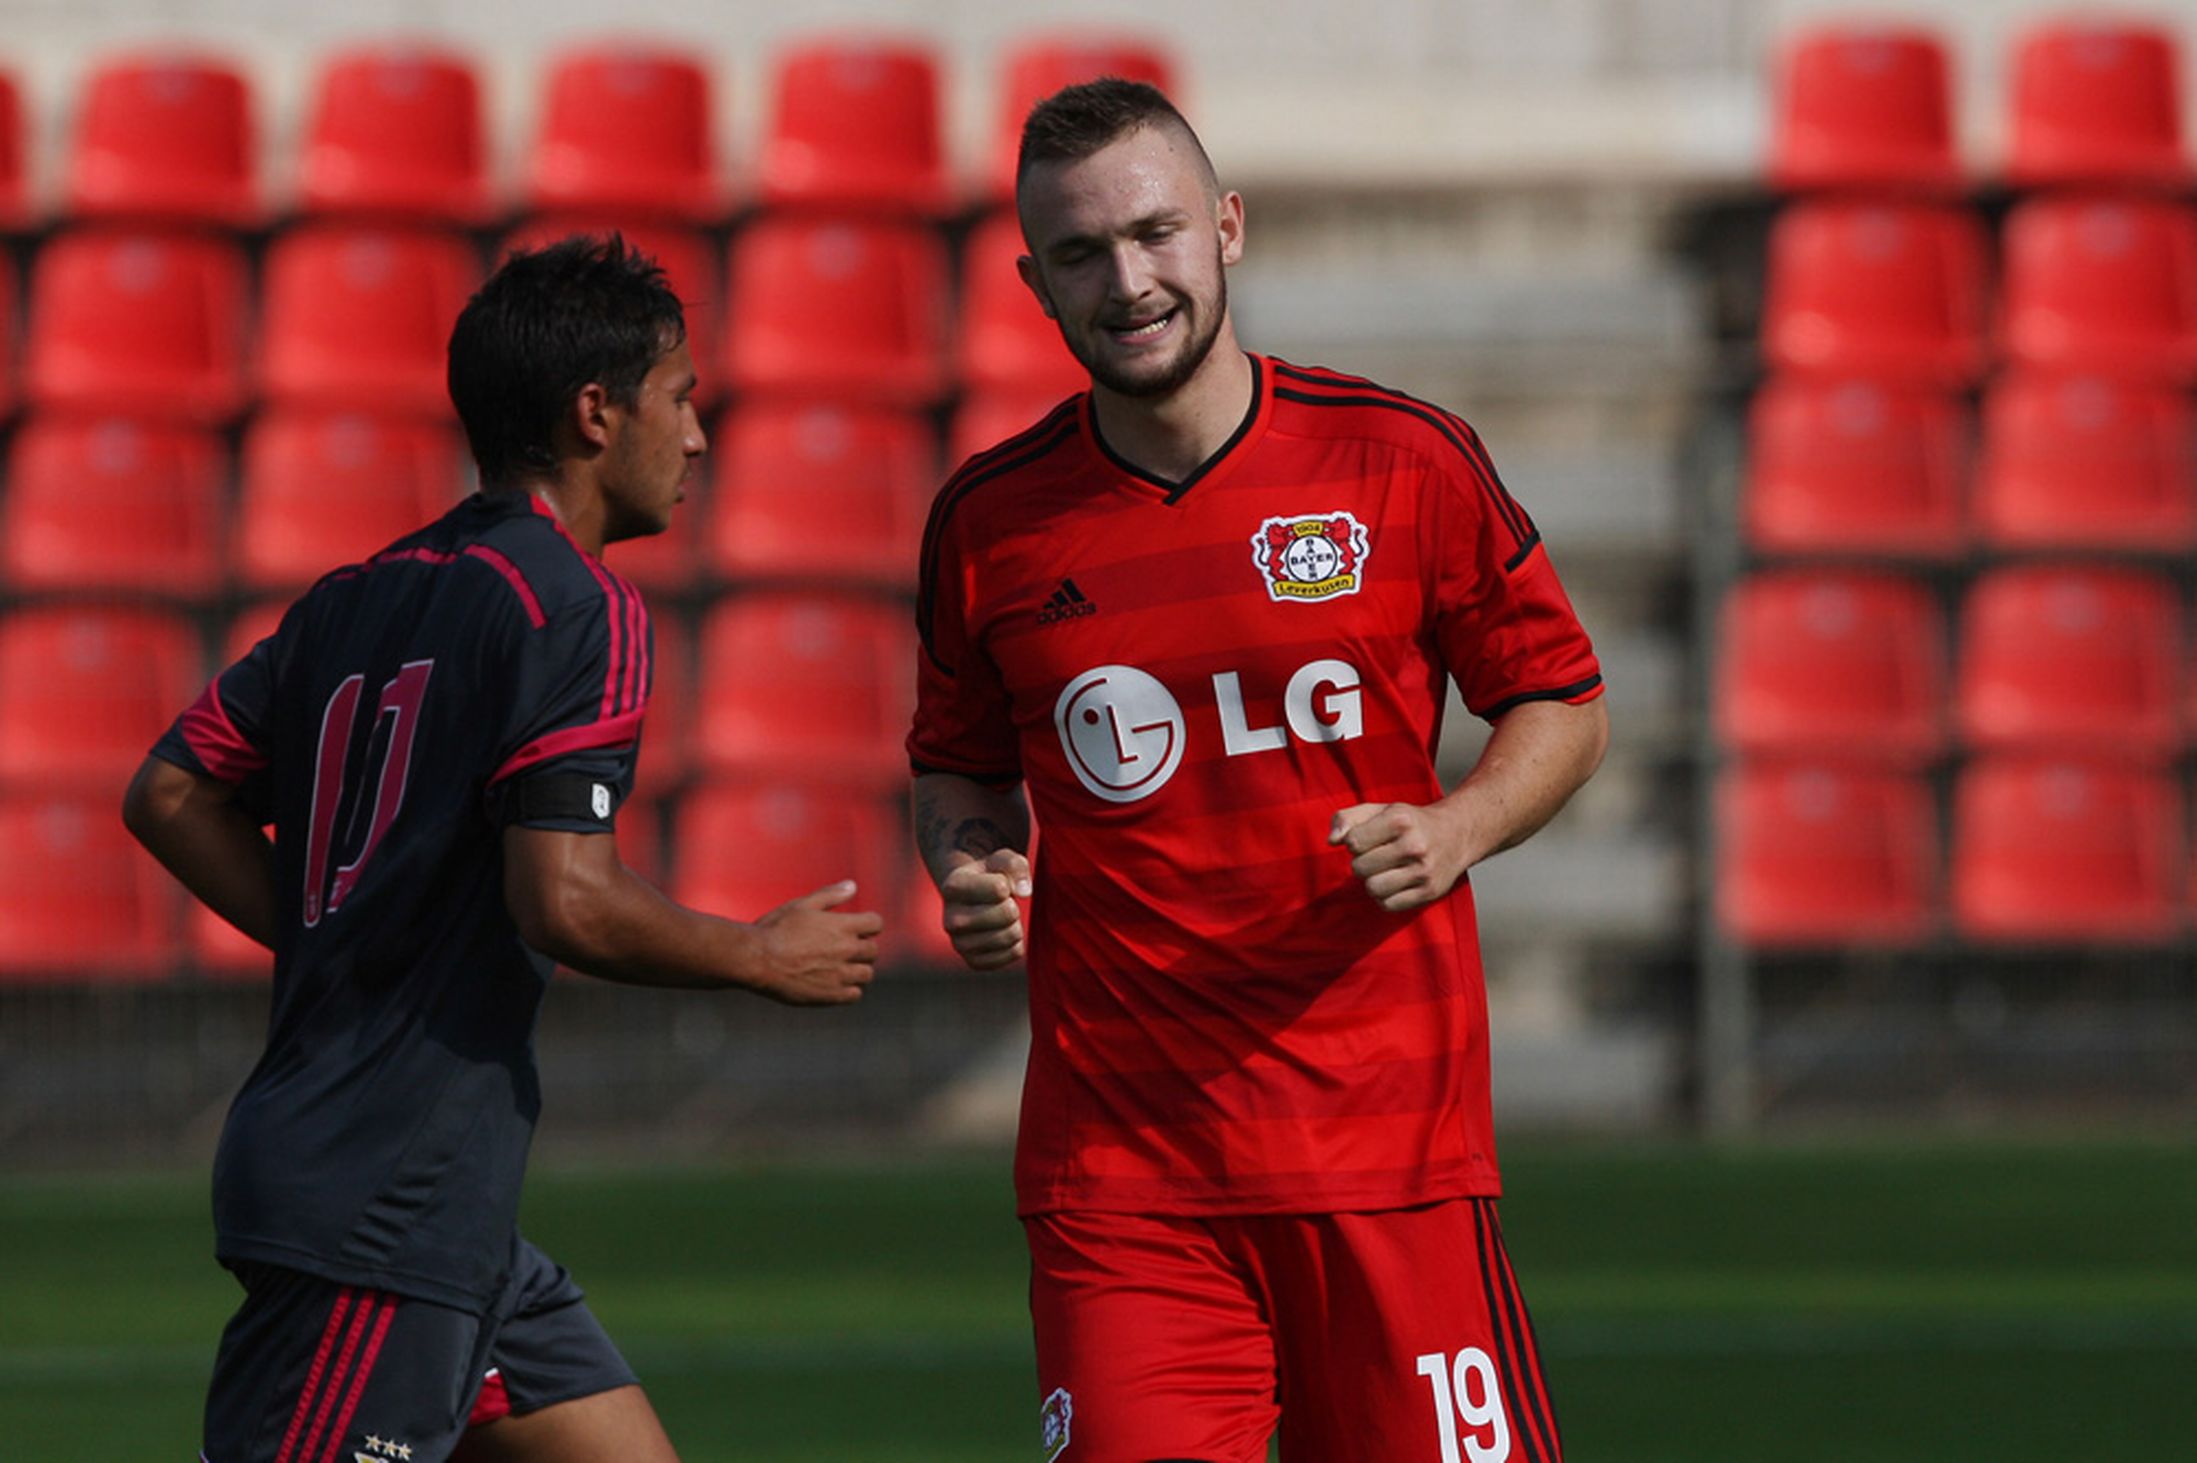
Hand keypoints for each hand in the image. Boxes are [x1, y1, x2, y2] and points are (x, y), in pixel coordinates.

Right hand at [749, 880, 882, 1003]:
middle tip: (843, 949)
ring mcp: (840, 974)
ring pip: (867, 974)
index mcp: (842, 926)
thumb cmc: (775, 930)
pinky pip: (855, 994)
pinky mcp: (830, 995)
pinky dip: (849, 989)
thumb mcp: (801, 905)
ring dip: (857, 969)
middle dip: (862, 948)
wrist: (755, 960)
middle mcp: (846, 950)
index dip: (868, 924)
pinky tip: (834, 983)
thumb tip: (852, 886)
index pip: (876, 923)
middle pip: (873, 951)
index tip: (857, 928)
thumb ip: (830, 896)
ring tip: (839, 968)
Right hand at [937, 849, 1029, 970]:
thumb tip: (1024, 892)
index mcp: (953, 888)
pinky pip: (1012, 954)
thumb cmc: (990, 875)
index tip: (998, 884)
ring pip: (1010, 937)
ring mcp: (960, 944)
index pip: (999, 889)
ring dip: (1015, 925)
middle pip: (1007, 913)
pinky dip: (1016, 943)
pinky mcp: (973, 962)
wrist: (971, 900)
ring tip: (1002, 917)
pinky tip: (1004, 933)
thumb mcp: (1001, 860)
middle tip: (1004, 903)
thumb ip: (1014, 865)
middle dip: (1013, 906)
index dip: (1008, 884)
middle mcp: (951, 920)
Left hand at [1329, 801, 1470, 912]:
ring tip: (1384, 871)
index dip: (1355, 842)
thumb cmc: (1410, 823)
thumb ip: (1347, 818)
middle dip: (1363, 863)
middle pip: (1360, 868)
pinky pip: (1388, 905)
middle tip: (1378, 856)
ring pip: (1373, 888)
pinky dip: (1385, 897)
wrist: (1457, 834)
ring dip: (1372, 882)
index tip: (1369, 839)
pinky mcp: (1429, 892)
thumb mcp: (1380, 810)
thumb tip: (1332, 841)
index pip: (1353, 842)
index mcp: (1400, 820)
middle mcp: (1414, 845)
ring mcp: (1424, 871)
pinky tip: (1395, 883)